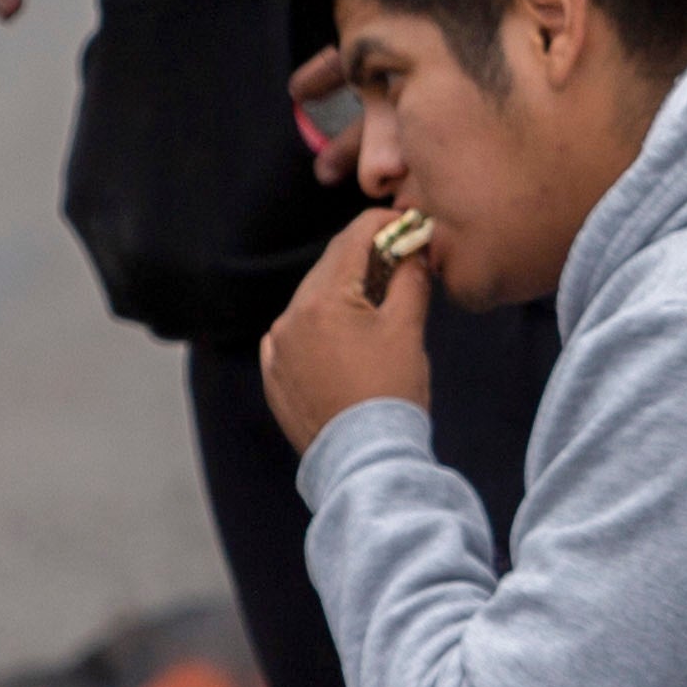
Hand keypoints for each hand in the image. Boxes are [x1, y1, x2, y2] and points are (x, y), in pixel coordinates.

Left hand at [259, 209, 434, 449]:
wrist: (365, 462)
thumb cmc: (390, 393)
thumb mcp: (407, 329)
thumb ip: (410, 279)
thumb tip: (413, 250)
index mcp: (321, 300)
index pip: (352, 240)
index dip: (383, 225)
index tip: (409, 226)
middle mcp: (289, 318)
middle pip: (330, 268)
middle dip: (365, 259)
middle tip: (401, 262)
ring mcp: (277, 349)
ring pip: (312, 300)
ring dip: (343, 293)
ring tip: (378, 306)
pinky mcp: (274, 376)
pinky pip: (296, 335)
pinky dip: (321, 327)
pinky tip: (346, 339)